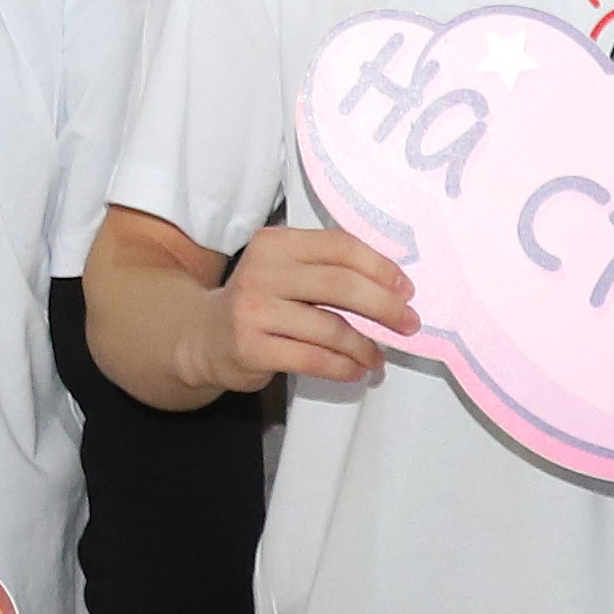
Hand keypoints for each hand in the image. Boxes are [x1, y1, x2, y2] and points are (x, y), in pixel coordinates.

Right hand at [191, 224, 418, 393]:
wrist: (205, 336)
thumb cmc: (261, 302)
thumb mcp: (285, 270)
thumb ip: (327, 267)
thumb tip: (393, 285)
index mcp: (277, 243)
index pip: (340, 246)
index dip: (380, 268)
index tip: (405, 289)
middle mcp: (263, 271)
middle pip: (340, 285)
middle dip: (384, 306)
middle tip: (409, 324)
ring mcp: (254, 310)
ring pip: (330, 327)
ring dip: (365, 346)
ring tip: (378, 357)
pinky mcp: (251, 347)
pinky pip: (313, 359)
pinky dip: (343, 367)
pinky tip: (356, 370)